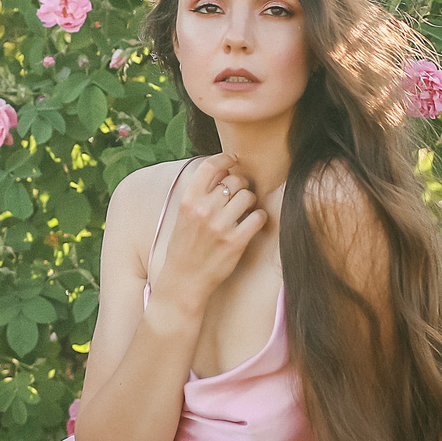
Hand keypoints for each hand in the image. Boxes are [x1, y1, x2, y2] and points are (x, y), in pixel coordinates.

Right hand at [149, 154, 267, 312]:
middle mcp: (204, 210)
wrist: (183, 282)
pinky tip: (251, 225)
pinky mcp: (236, 242)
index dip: (225, 158)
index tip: (233, 159)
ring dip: (250, 202)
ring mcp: (220, 226)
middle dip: (241, 186)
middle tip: (239, 197)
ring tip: (244, 212)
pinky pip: (258, 217)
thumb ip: (201, 194)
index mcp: (188, 201)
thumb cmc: (184, 248)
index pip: (209, 167)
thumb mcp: (183, 217)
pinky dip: (259, 218)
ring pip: (248, 196)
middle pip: (234, 181)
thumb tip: (224, 169)